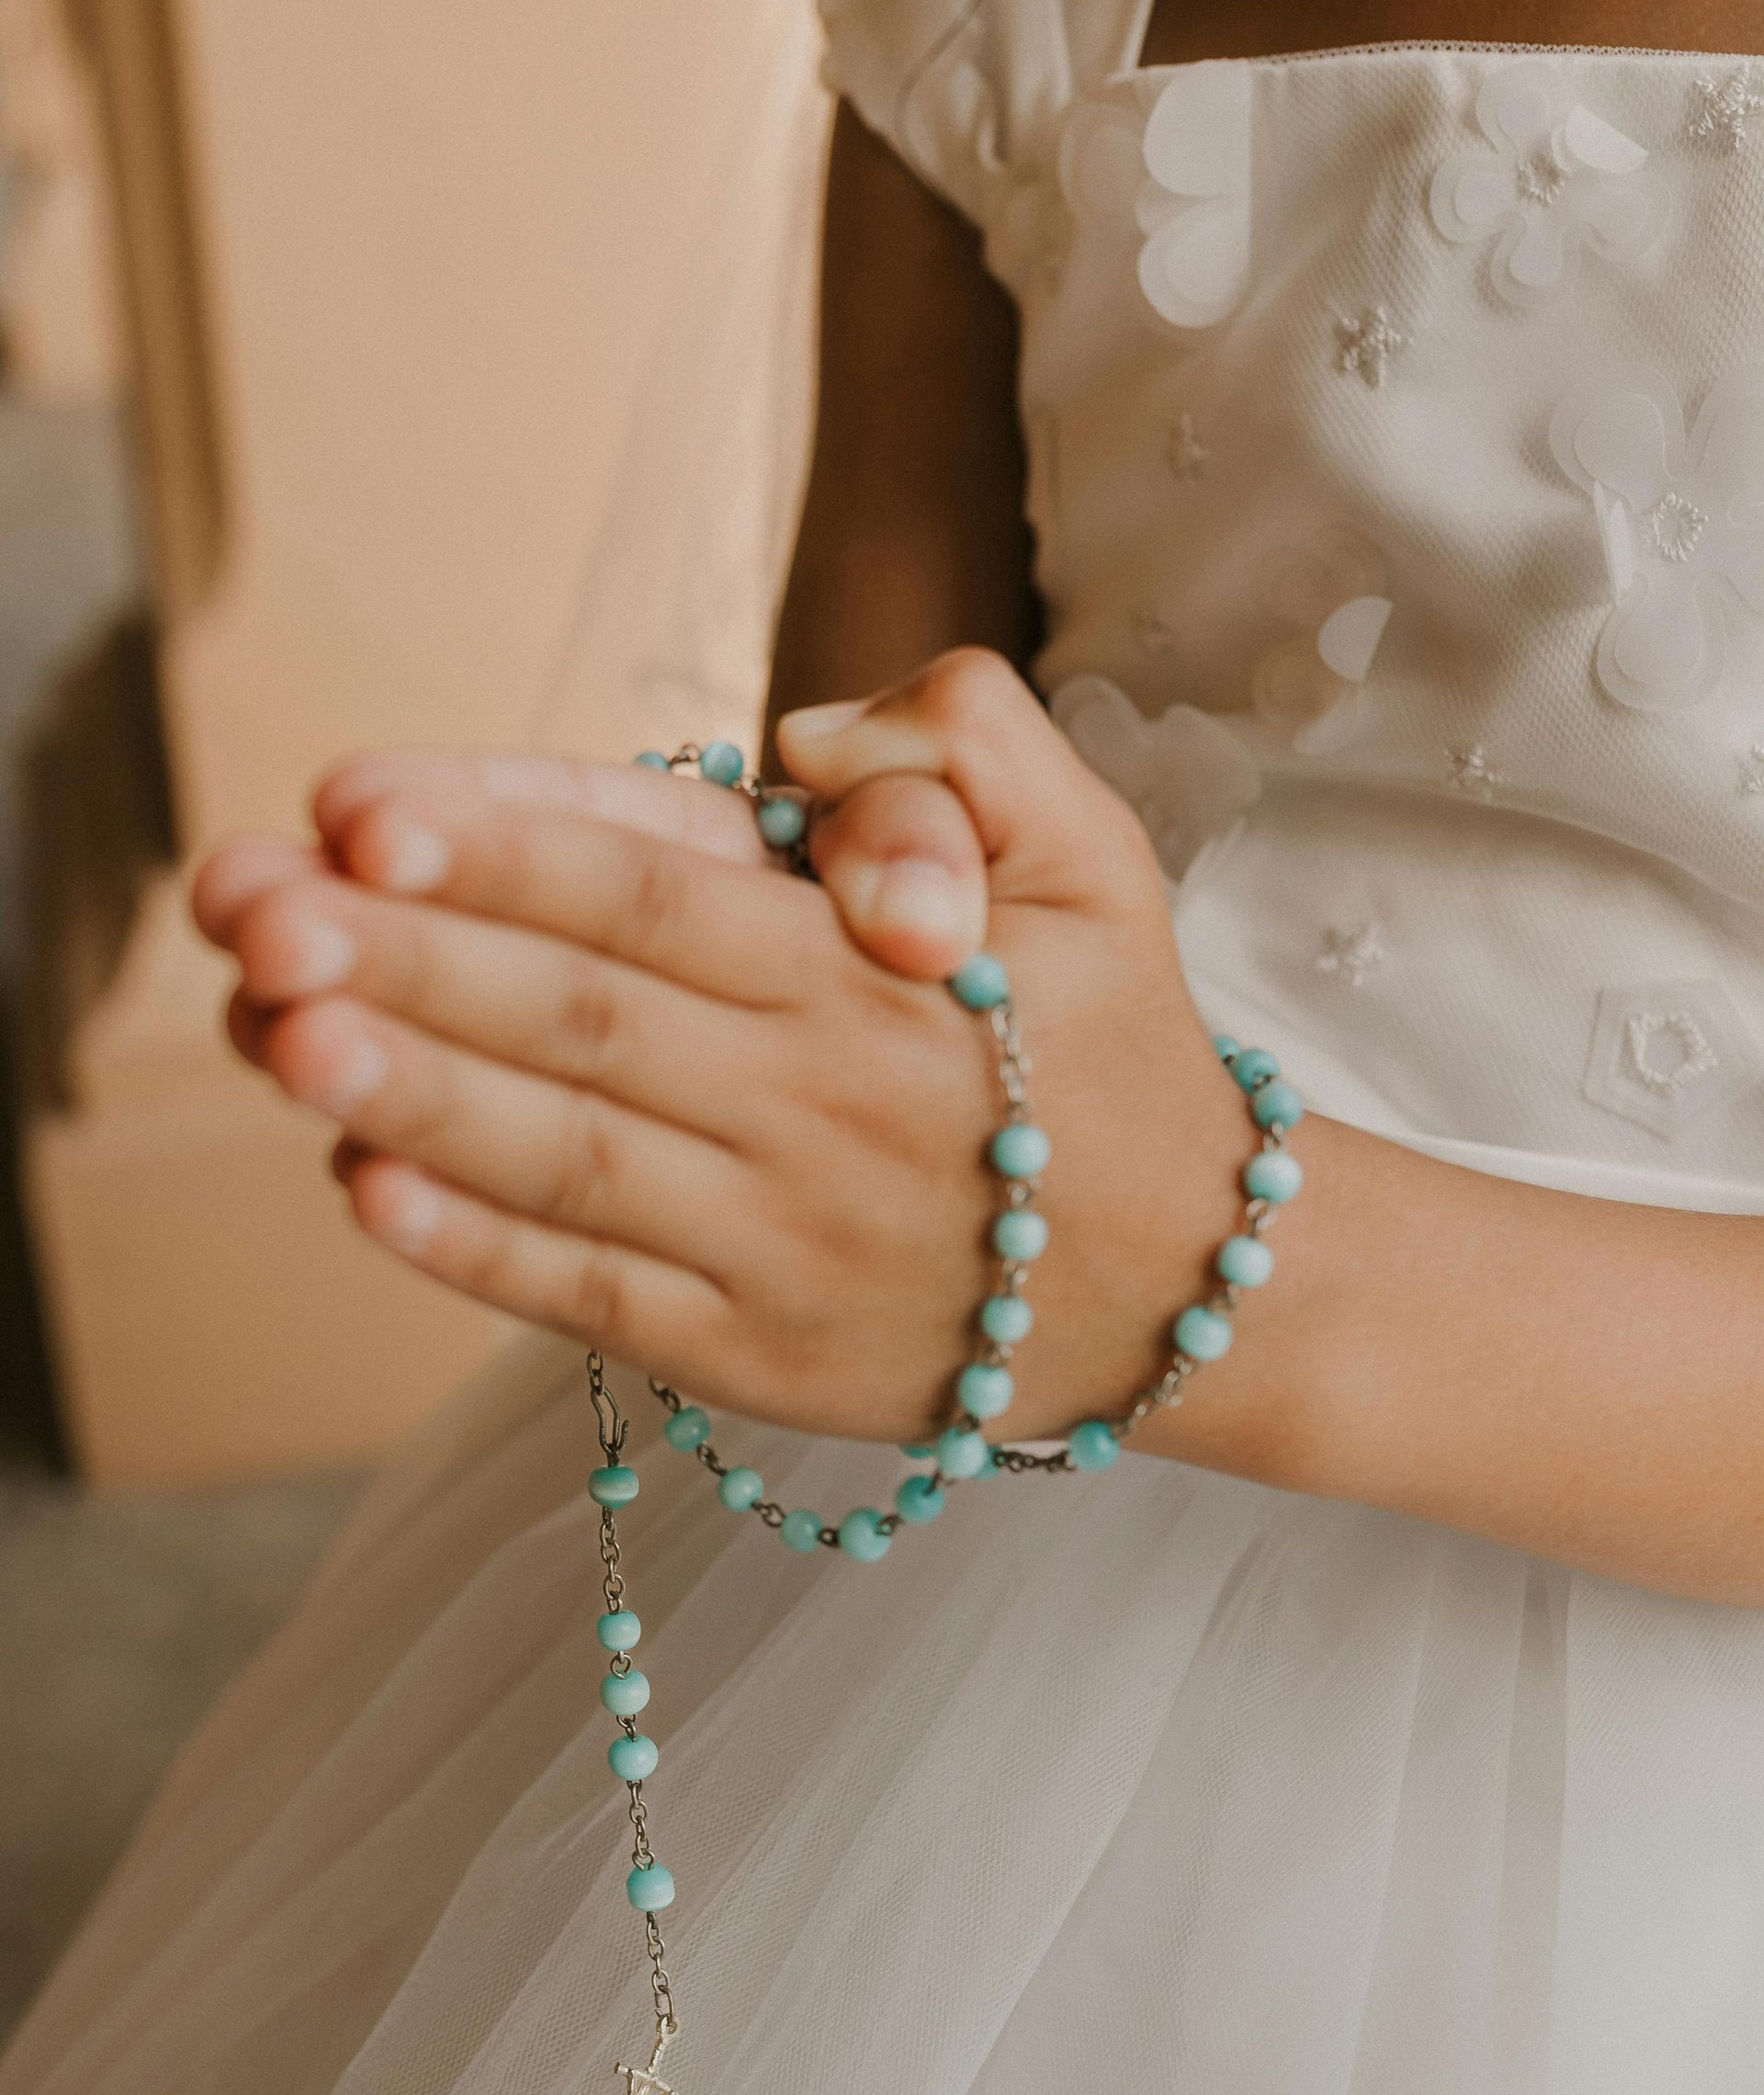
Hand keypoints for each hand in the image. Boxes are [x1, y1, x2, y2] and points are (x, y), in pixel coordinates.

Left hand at [194, 653, 1247, 1443]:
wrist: (1192, 1285)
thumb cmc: (1116, 1052)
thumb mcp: (1099, 859)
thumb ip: (976, 748)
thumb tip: (795, 741)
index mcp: (884, 978)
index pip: (661, 895)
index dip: (507, 849)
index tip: (356, 807)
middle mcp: (822, 1105)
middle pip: (583, 1017)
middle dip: (404, 957)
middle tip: (246, 904)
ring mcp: (782, 1241)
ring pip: (569, 1156)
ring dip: (410, 1093)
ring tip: (268, 1030)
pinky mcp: (758, 1354)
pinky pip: (598, 1297)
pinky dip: (479, 1249)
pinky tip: (364, 1187)